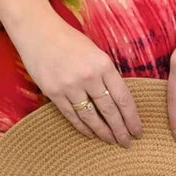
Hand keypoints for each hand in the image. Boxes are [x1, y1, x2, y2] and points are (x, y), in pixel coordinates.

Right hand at [11, 11, 142, 145]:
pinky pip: (71, 115)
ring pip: (91, 117)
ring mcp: (70, 86)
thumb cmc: (70, 40)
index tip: (138, 131)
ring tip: (111, 141)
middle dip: (121, 130)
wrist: (38, 32)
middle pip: (109, 111)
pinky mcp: (53, 92)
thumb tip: (119, 100)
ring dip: (103, 132)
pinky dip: (82, 127)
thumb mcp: (96, 53)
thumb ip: (107, 74)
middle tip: (127, 143)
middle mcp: (89, 77)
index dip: (132, 118)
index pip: (123, 98)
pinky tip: (91, 134)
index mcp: (104, 65)